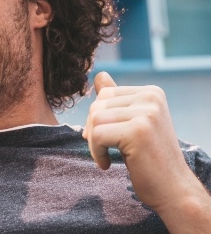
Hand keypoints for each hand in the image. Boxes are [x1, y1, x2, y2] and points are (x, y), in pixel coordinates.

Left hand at [83, 72, 193, 211]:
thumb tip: (100, 74)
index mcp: (151, 92)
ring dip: (93, 142)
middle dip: (92, 127)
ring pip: (95, 119)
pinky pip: (97, 134)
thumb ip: (117, 99)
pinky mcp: (138, 131)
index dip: (97, 116)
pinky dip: (95, 152)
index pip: (105, 93)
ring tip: (104, 156)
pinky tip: (106, 164)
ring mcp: (146, 113)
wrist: (174, 192)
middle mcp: (151, 98)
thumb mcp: (132, 123)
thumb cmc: (150, 159)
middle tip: (100, 148)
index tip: (104, 136)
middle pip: (98, 104)